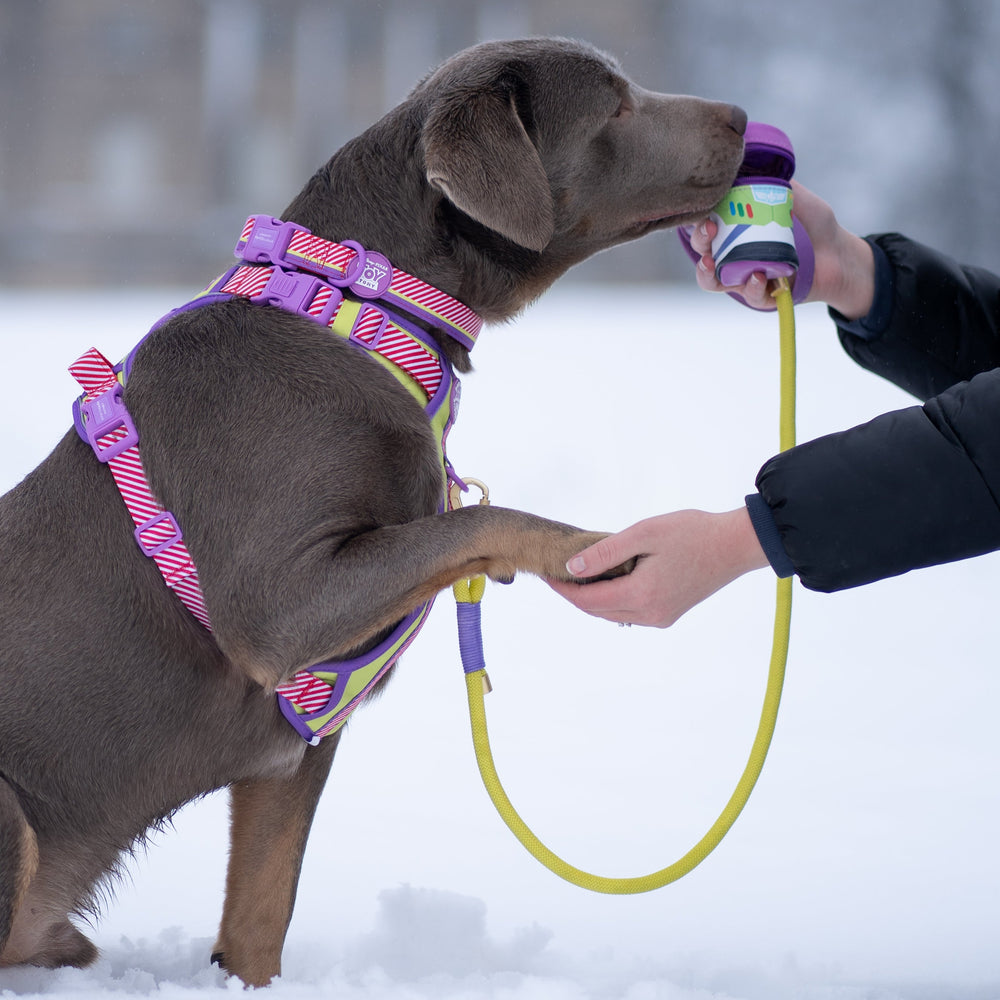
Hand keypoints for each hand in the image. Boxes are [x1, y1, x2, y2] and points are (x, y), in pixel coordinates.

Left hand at [547, 508, 768, 627]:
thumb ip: (605, 552)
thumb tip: (571, 568)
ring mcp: (662, 616)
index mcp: (642, 596)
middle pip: (598, 611)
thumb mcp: (644, 534)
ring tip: (578, 574)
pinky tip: (608, 579)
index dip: (563, 590)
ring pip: (613, 613)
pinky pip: (630, 611)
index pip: (588, 601)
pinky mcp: (670, 613)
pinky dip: (613, 599)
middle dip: (574, 594)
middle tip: (556, 573)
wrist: (735, 545)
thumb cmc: (693, 532)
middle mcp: (651, 614)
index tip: (545, 574)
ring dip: (593, 598)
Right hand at [690, 181, 875, 319]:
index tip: (704, 211)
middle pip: (704, 253)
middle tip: (708, 231)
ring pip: (715, 282)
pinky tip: (759, 276)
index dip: (699, 220)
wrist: (842, 255)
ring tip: (712, 263)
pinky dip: (752, 288)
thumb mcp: (799, 198)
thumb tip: (754, 164)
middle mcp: (737, 256)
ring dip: (708, 274)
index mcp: (739, 231)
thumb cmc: (818, 226)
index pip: (708, 226)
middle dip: (700, 243)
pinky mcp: (764, 295)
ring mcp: (747, 277)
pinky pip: (750, 296)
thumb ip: (778, 184)